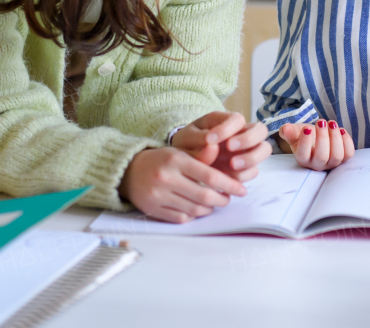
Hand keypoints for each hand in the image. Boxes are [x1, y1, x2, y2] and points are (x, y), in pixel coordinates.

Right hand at [119, 146, 248, 223]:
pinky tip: (197, 209)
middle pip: (204, 196)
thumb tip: (221, 153)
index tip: (241, 190)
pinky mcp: (153, 210)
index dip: (229, 185)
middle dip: (222, 200)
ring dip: (209, 209)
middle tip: (228, 199)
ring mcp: (158, 196)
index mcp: (175, 160)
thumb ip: (201, 155)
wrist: (128, 171)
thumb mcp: (180, 152)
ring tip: (214, 203)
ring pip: (194, 210)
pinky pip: (181, 218)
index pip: (210, 176)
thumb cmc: (160, 160)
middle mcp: (166, 178)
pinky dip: (193, 216)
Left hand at [171, 111, 272, 181]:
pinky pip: (254, 170)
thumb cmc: (186, 144)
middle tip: (230, 148)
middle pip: (260, 130)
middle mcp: (240, 133)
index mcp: (225, 120)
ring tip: (232, 165)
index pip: (237, 119)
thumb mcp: (186, 139)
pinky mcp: (245, 167)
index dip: (227, 128)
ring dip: (251, 159)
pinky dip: (244, 175)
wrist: (183, 162)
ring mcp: (245, 150)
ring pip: (264, 150)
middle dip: (248, 140)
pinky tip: (228, 178)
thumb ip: (197, 141)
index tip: (210, 140)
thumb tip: (213, 146)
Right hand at [277, 119, 353, 170]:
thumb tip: (285, 129)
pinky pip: (348, 154)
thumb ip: (289, 131)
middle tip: (321, 121)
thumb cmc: (303, 135)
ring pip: (336, 156)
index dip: (305, 142)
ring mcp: (331, 163)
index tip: (307, 128)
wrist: (315, 137)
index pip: (303, 155)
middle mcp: (317, 164)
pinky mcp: (343, 159)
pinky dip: (347, 141)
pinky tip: (341, 130)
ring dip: (335, 138)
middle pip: (322, 156)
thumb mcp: (294, 132)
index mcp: (303, 159)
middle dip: (323, 137)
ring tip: (331, 123)